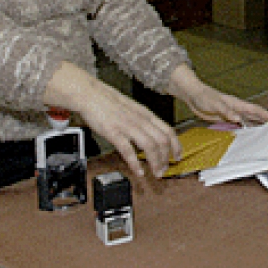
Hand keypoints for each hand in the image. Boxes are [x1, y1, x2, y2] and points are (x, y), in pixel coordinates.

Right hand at [45, 62, 180, 179]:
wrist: (89, 94)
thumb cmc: (107, 101)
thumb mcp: (132, 108)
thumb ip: (142, 120)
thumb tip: (150, 132)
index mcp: (146, 114)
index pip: (169, 131)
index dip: (176, 146)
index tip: (178, 156)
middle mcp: (140, 120)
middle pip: (162, 141)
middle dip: (166, 158)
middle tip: (164, 170)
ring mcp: (128, 126)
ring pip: (150, 146)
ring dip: (155, 162)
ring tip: (155, 173)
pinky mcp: (114, 132)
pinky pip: (128, 150)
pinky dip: (135, 163)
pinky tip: (138, 172)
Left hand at [167, 64, 267, 125]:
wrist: (193, 95)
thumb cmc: (204, 96)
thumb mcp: (215, 103)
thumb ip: (226, 110)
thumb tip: (238, 118)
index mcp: (236, 104)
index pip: (255, 110)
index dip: (266, 115)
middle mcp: (236, 109)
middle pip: (255, 116)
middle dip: (266, 121)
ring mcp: (231, 114)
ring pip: (248, 120)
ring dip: (257, 126)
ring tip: (266, 134)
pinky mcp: (225, 119)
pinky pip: (238, 125)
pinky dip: (244, 129)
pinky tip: (247, 135)